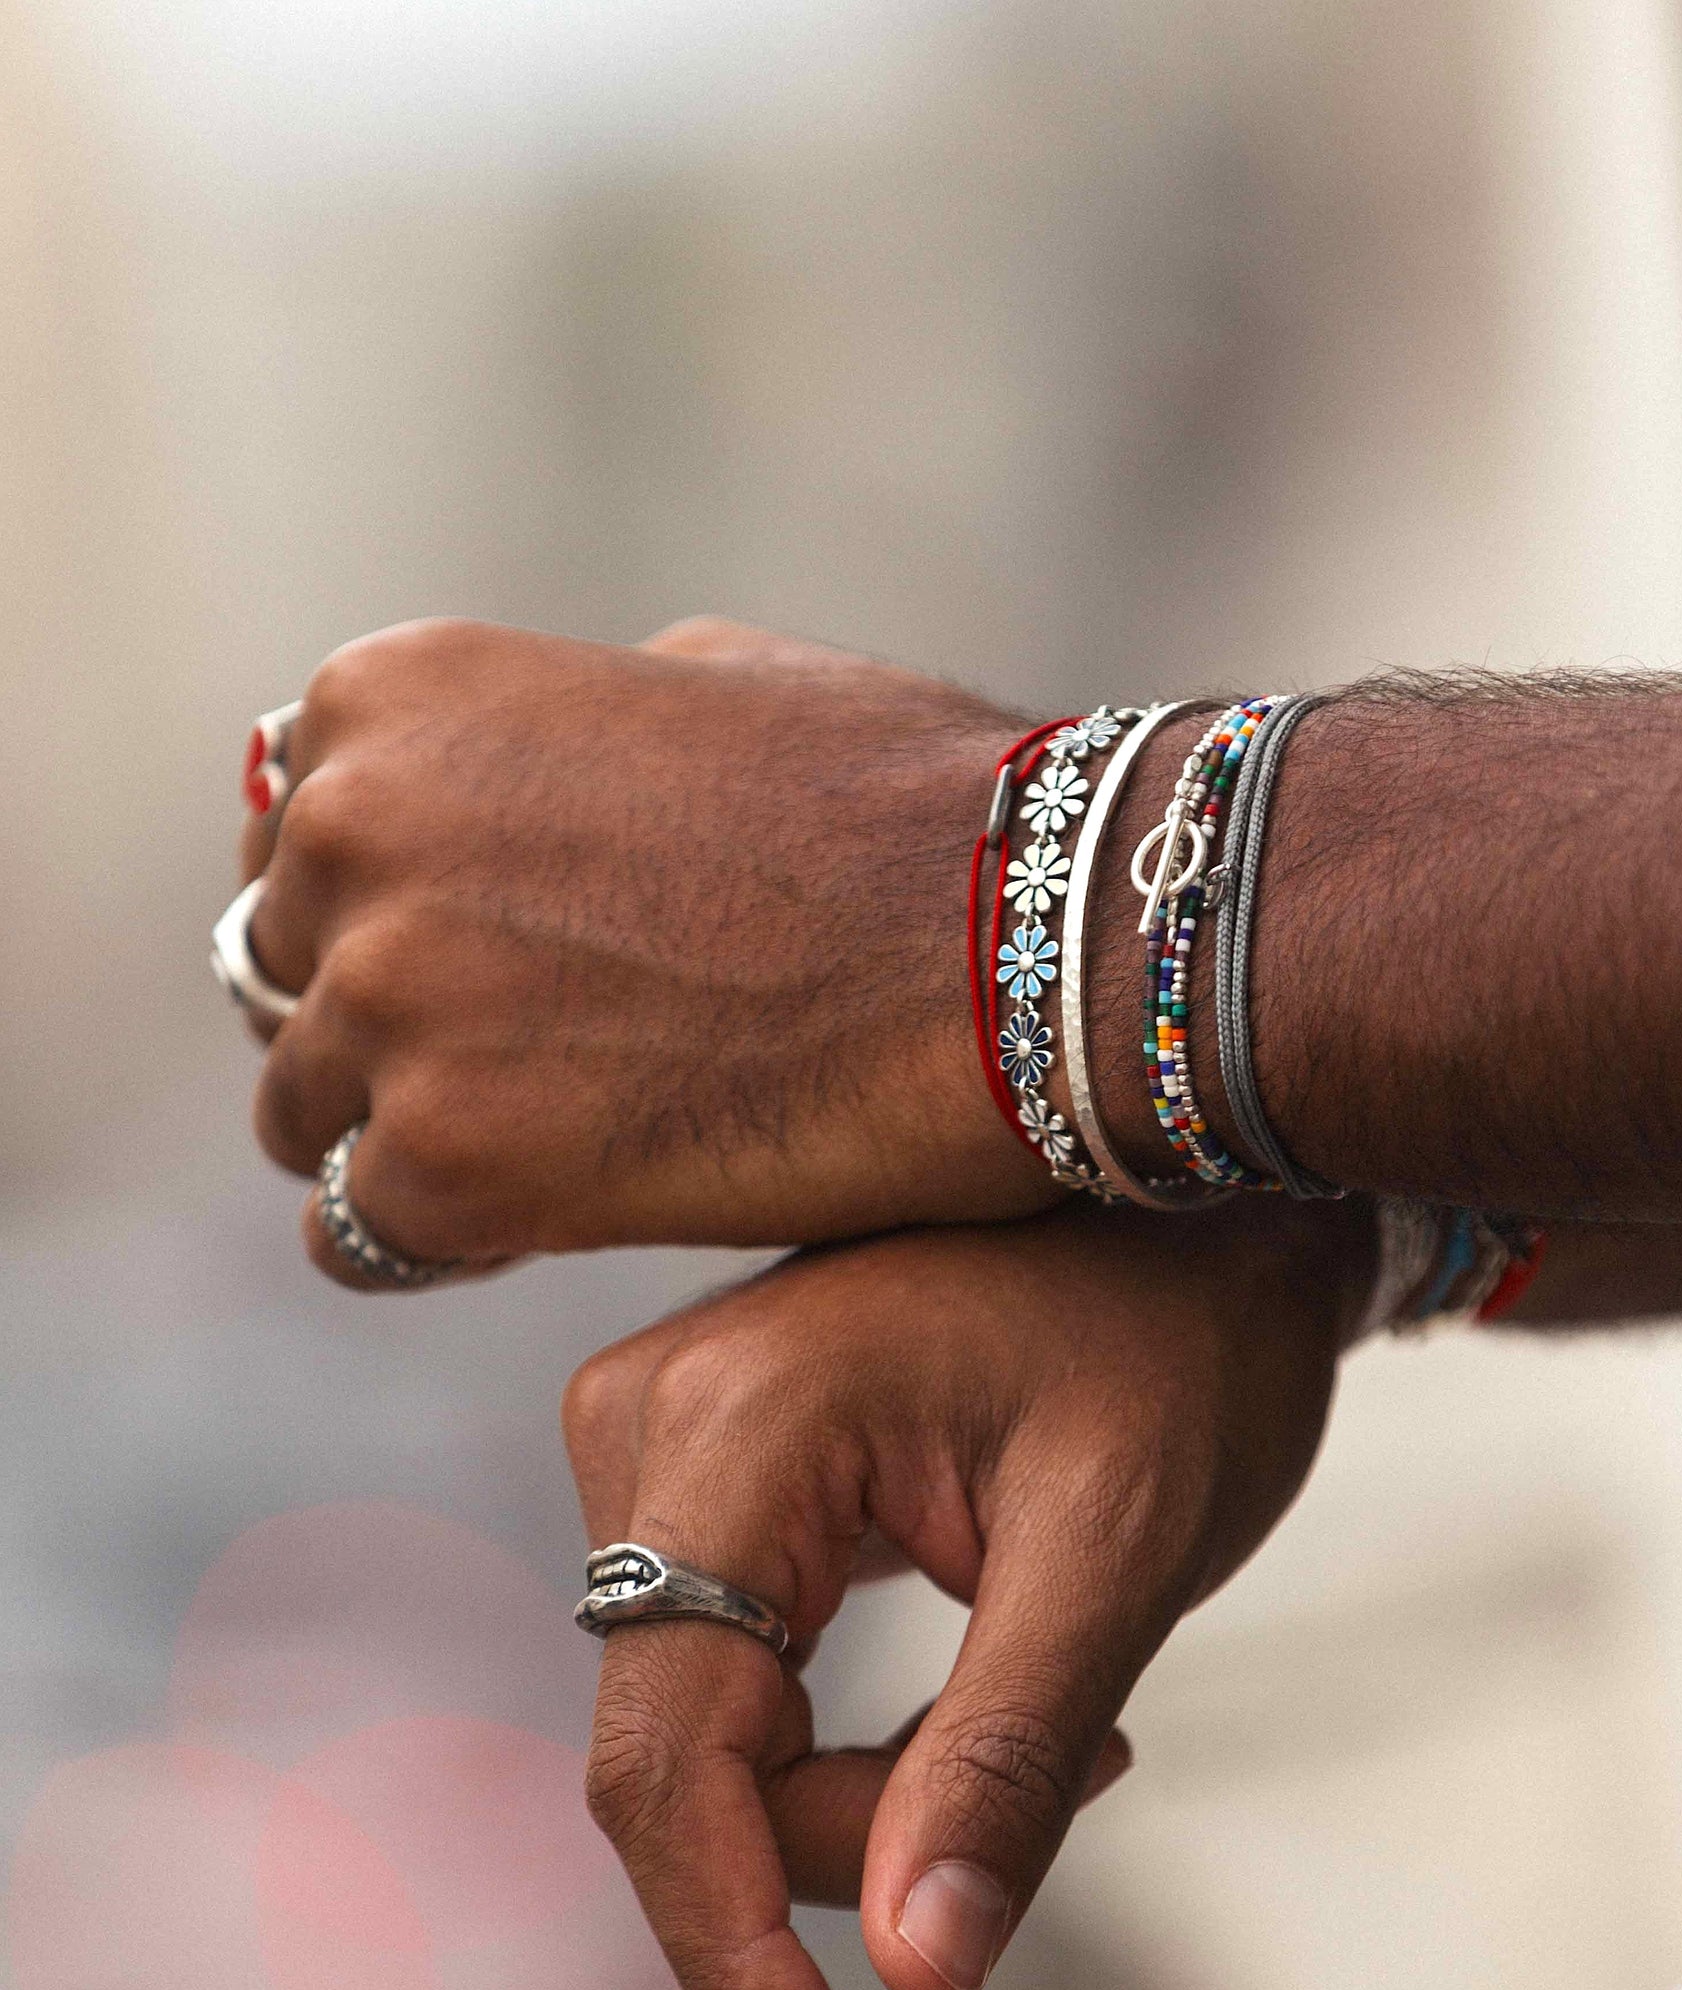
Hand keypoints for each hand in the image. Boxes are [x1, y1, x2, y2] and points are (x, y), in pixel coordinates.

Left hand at [240, 616, 1061, 1280]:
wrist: (1018, 942)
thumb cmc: (899, 808)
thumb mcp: (700, 679)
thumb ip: (554, 735)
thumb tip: (502, 788)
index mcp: (393, 700)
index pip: (295, 845)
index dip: (386, 922)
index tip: (485, 977)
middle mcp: (352, 831)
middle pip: (286, 979)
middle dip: (390, 1032)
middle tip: (534, 1074)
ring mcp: (388, 1000)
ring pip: (308, 1115)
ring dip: (411, 1140)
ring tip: (562, 1148)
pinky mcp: (440, 1163)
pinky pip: (357, 1235)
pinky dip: (445, 1241)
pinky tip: (558, 1218)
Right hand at [562, 1193, 1373, 1989]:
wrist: (1192, 1203)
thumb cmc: (1176, 1334)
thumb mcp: (1115, 1551)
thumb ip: (1003, 1760)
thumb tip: (915, 1970)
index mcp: (735, 1425)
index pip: (664, 1754)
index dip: (731, 1950)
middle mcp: (652, 1419)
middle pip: (678, 1753)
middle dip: (846, 1840)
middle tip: (1067, 1781)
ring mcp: (662, 1434)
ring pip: (700, 1725)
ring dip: (858, 1786)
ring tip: (1061, 1722)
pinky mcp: (700, 1465)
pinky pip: (726, 1666)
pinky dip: (841, 1732)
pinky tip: (987, 1681)